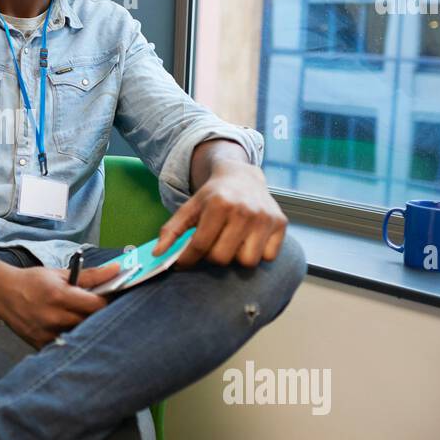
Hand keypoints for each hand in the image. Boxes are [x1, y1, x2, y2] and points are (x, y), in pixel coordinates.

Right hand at [0, 263, 120, 348]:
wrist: (3, 293)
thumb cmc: (33, 281)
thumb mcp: (59, 274)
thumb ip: (89, 275)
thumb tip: (115, 270)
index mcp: (59, 296)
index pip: (96, 306)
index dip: (106, 302)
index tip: (105, 298)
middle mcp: (53, 317)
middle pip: (90, 322)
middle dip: (97, 315)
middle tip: (94, 308)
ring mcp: (46, 333)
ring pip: (79, 335)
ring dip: (84, 327)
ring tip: (81, 318)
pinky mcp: (41, 344)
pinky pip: (65, 344)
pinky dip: (70, 337)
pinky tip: (68, 328)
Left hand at [154, 156, 286, 268]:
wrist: (242, 176)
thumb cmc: (213, 196)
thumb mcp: (190, 207)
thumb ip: (172, 230)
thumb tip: (158, 254)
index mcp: (219, 204)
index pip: (200, 245)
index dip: (188, 259)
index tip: (182, 263)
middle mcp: (245, 210)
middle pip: (223, 258)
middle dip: (212, 257)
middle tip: (212, 246)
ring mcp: (265, 217)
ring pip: (247, 261)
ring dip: (236, 258)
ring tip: (231, 243)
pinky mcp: (281, 223)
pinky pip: (267, 257)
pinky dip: (257, 254)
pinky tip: (249, 240)